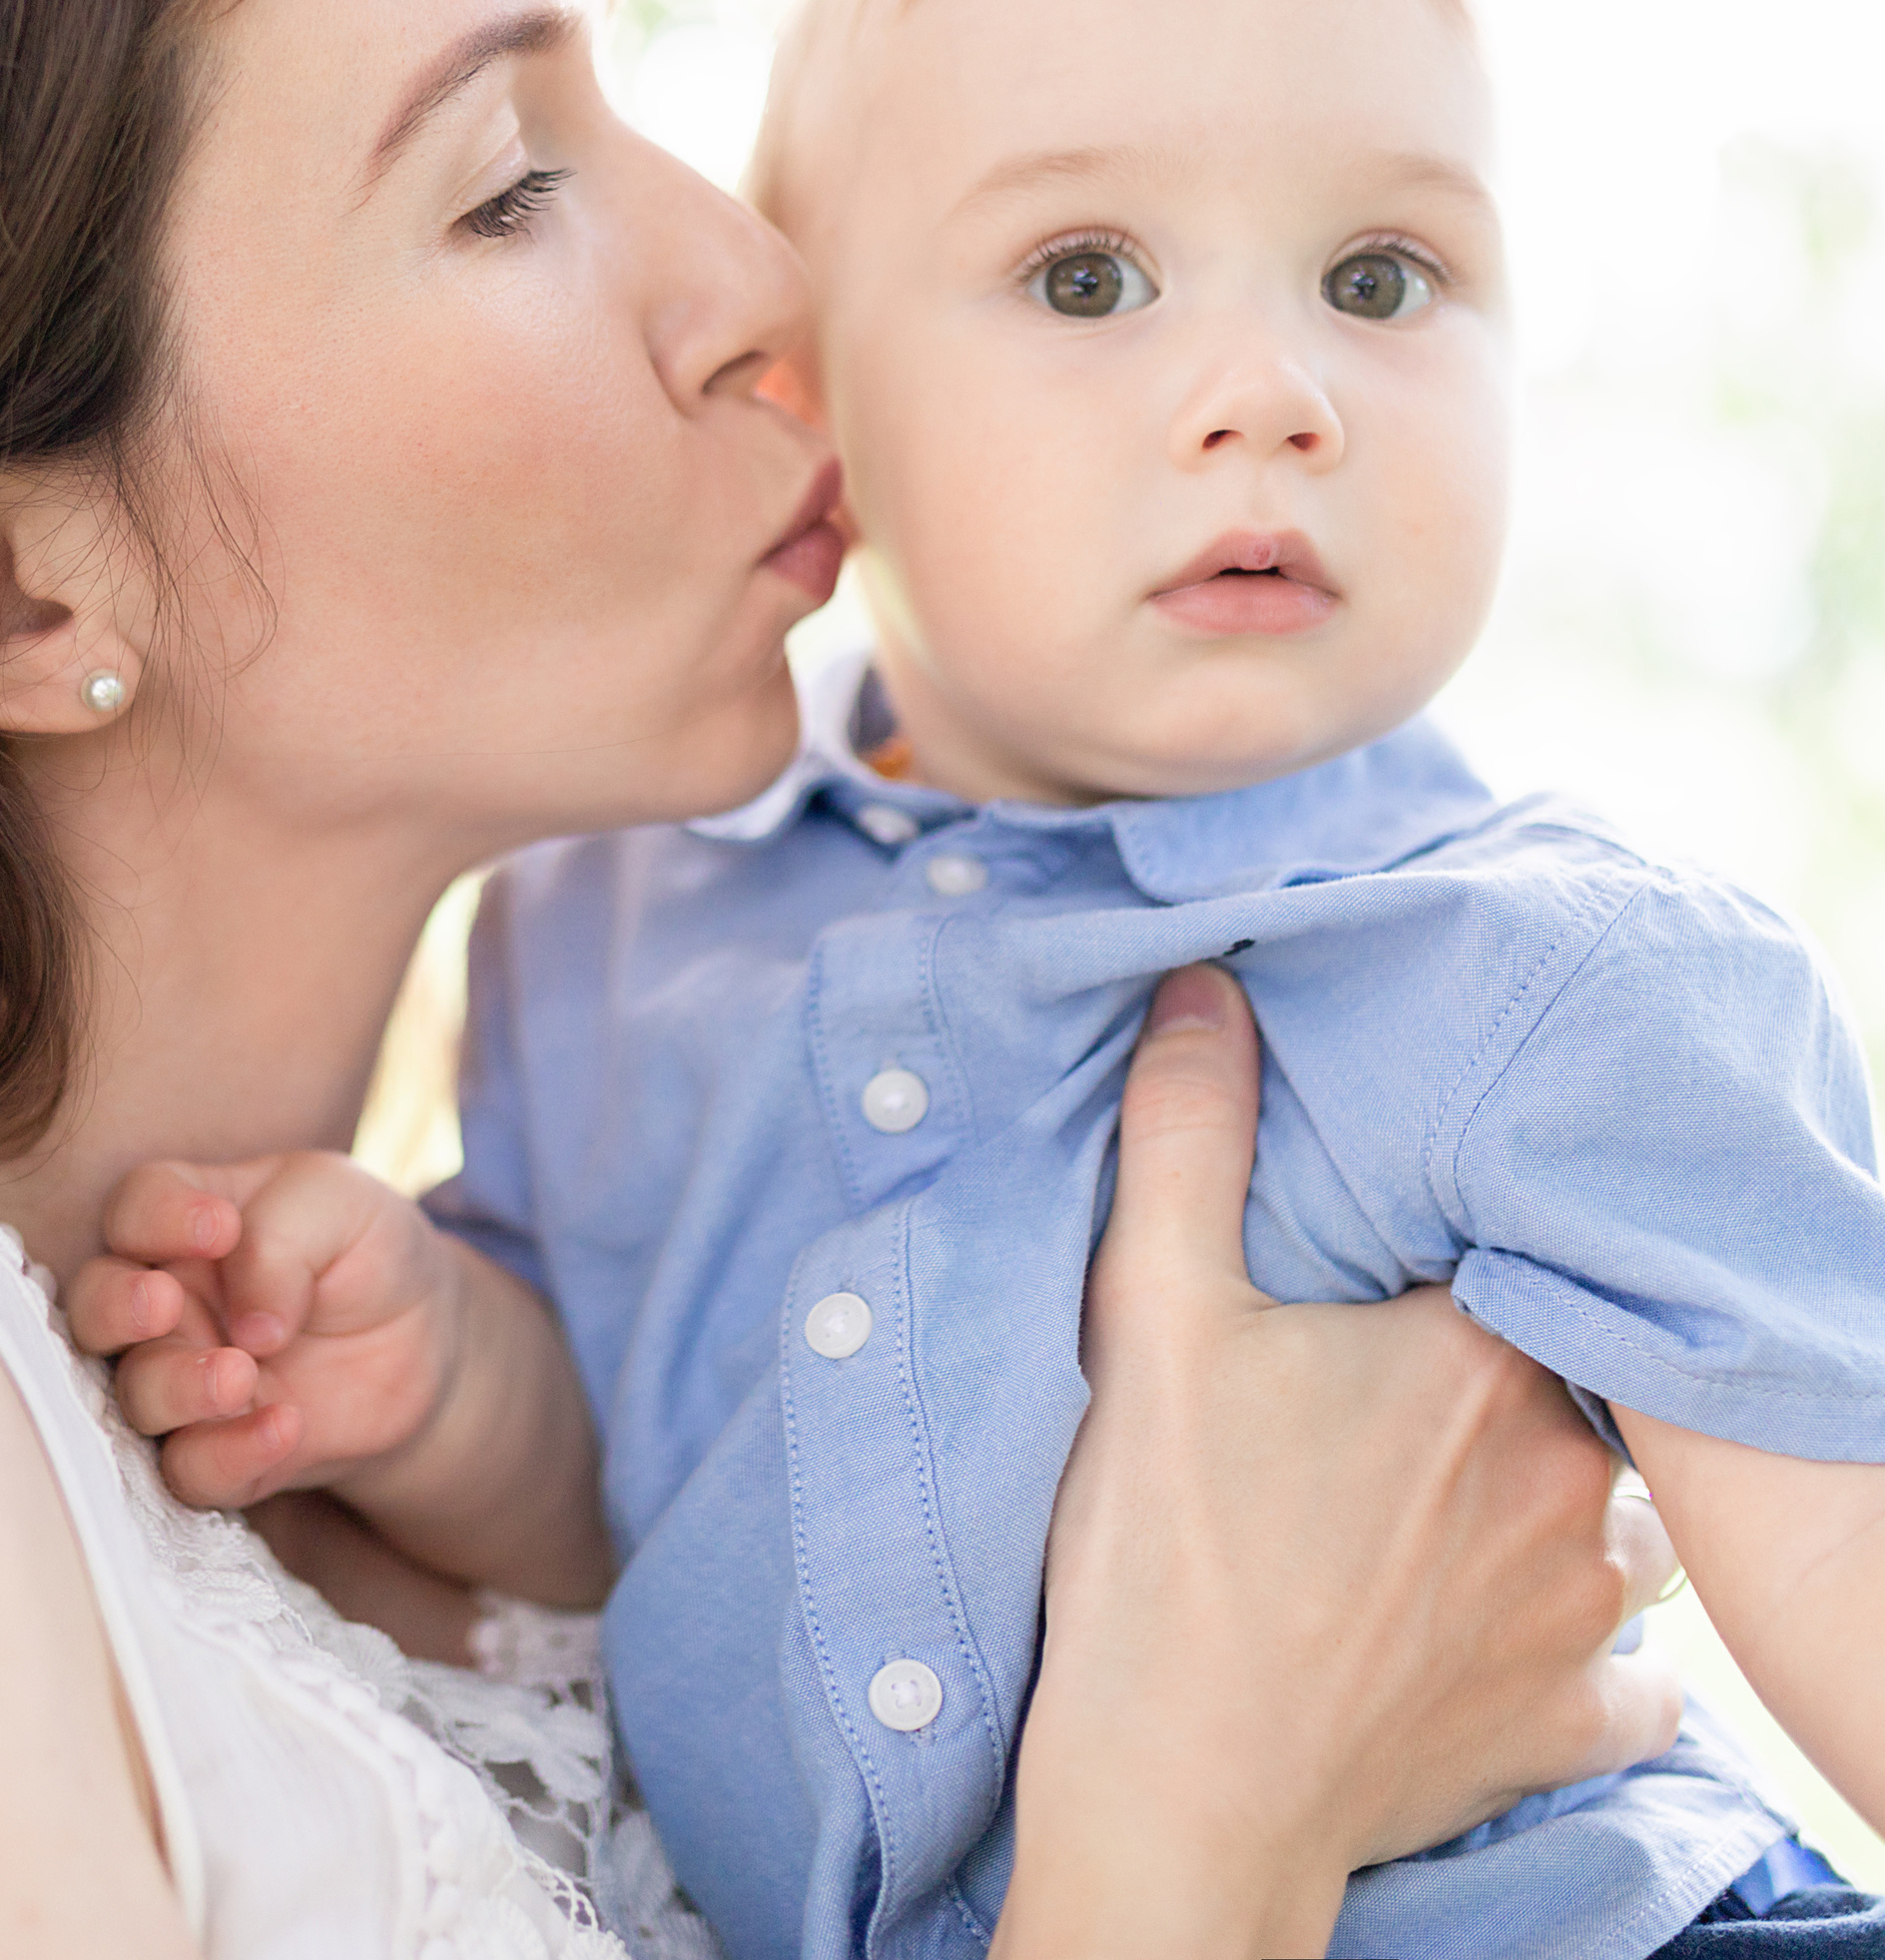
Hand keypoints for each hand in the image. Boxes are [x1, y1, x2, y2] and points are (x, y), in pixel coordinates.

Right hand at [72, 1155, 613, 1605]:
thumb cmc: (364, 1251)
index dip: (159, 1216)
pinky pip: (191, 1468)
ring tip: (241, 1375)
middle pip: (94, 1306)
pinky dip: (228, 1453)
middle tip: (163, 1304)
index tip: (222, 1227)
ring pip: (135, 1394)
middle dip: (115, 1307)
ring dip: (177, 1386)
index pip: (136, 1207)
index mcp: (184, 1221)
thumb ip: (281, 1238)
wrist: (424, 1344)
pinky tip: (283, 1428)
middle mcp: (166, 1301)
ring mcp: (184, 1381)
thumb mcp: (340, 1204)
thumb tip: (248, 1325)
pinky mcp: (217, 1452)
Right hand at [996, 963, 1683, 1959]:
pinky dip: (1585, 1645)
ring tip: (1458, 1490)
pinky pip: (1631, 1671)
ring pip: (1624, 1514)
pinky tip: (1503, 1622)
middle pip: (1578, 1376)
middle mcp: (1570, 1474)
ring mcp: (1583, 1609)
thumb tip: (1208, 989)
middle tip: (1406, 1373)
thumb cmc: (1163, 1548)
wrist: (1182, 1793)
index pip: (1522, 1246)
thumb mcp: (1151, 1311)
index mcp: (1479, 1357)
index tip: (1407, 1258)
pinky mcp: (1568, 1723)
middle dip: (1514, 1365)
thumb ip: (1189, 1138)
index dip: (1468, 1242)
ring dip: (1565, 1496)